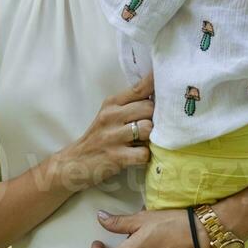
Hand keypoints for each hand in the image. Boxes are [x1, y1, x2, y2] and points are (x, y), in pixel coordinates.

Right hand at [65, 74, 153, 189]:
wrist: (74, 163)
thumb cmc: (98, 138)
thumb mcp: (109, 115)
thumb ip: (130, 104)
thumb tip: (161, 96)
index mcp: (111, 103)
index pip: (140, 87)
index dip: (158, 84)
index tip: (172, 84)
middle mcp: (111, 116)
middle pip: (149, 108)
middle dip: (156, 119)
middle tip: (152, 127)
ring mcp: (113, 136)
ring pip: (148, 129)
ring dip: (151, 138)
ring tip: (143, 142)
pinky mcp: (116, 156)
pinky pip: (144, 153)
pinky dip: (145, 156)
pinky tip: (138, 156)